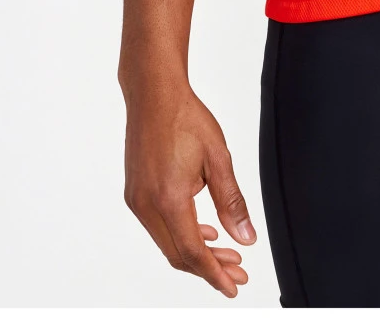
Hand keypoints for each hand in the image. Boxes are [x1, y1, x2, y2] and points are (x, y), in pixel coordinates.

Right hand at [123, 80, 257, 296]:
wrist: (154, 95)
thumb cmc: (186, 118)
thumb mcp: (218, 158)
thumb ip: (231, 202)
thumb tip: (245, 237)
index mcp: (169, 198)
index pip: (192, 252)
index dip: (214, 273)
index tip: (233, 285)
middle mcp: (147, 205)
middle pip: (178, 254)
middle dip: (209, 268)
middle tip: (237, 273)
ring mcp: (137, 200)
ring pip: (167, 242)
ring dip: (196, 252)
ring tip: (226, 254)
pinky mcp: (135, 193)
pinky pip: (158, 227)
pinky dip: (181, 235)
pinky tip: (204, 232)